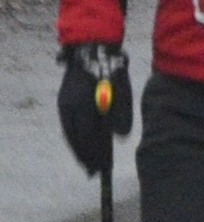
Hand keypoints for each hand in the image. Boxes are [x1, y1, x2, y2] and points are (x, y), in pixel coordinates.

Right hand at [57, 43, 131, 175]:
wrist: (92, 48)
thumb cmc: (111, 71)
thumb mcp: (122, 91)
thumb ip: (121, 114)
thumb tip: (119, 138)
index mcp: (84, 105)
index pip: (89, 137)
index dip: (96, 154)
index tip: (104, 169)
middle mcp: (70, 107)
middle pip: (77, 139)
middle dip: (86, 157)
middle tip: (94, 173)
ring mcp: (64, 104)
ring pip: (70, 133)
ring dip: (79, 150)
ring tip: (87, 165)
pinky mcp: (64, 101)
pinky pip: (68, 125)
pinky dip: (75, 138)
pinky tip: (82, 146)